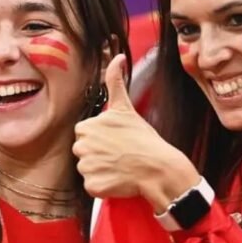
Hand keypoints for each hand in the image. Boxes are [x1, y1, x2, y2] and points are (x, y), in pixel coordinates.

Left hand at [73, 54, 199, 209]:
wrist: (159, 167)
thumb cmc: (144, 138)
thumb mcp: (126, 108)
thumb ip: (115, 81)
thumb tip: (117, 55)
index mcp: (86, 127)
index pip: (85, 135)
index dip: (101, 139)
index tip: (116, 141)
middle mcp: (82, 146)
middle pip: (84, 153)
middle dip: (99, 155)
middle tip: (120, 154)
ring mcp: (87, 167)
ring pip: (88, 170)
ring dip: (102, 171)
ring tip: (121, 167)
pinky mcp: (93, 185)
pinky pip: (93, 187)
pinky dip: (104, 186)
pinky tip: (118, 179)